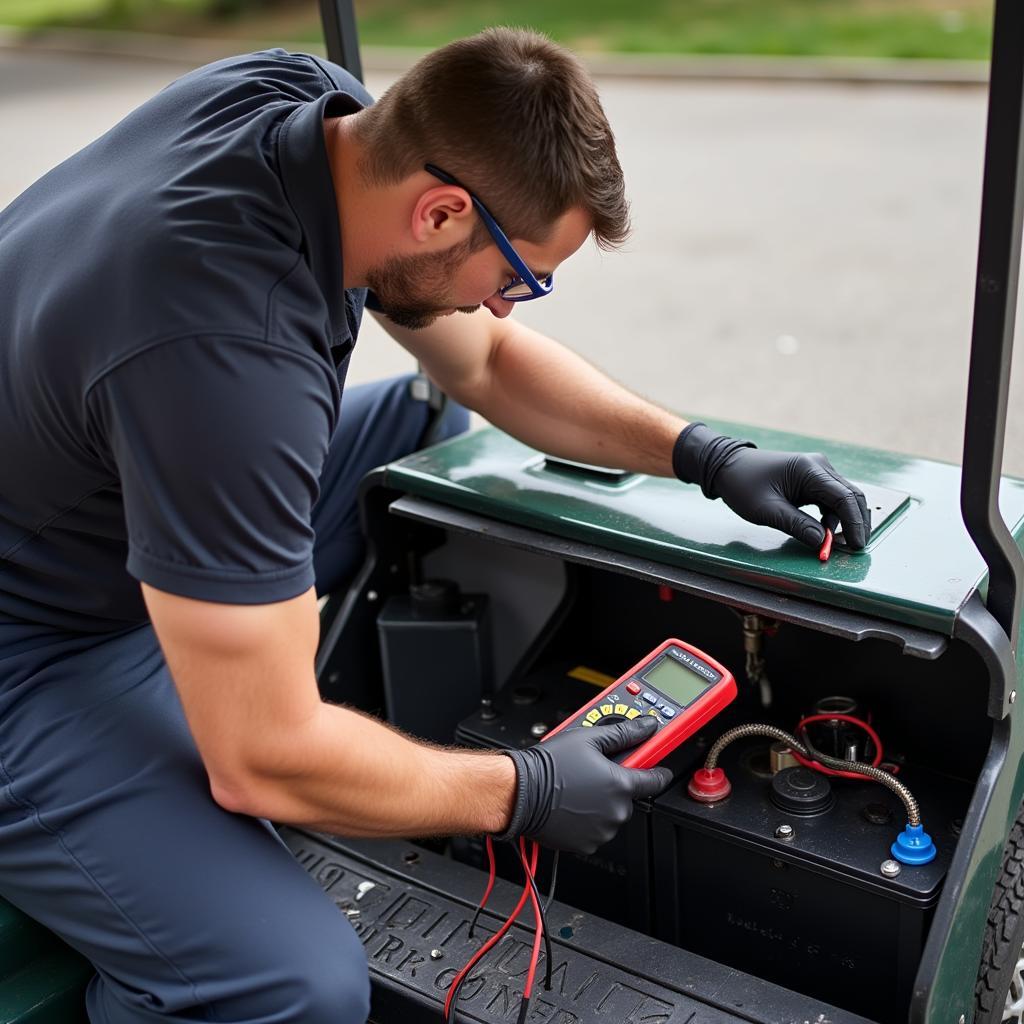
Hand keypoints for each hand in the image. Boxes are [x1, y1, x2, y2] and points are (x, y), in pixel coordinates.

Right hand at [496, 716, 672, 854]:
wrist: (520, 792)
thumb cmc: (550, 766)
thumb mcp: (589, 738)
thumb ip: (624, 733)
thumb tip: (647, 726)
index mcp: (621, 784)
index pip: (655, 780)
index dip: (657, 771)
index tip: (657, 768)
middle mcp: (616, 811)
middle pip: (628, 796)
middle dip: (616, 785)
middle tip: (593, 773)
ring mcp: (602, 830)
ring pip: (611, 814)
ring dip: (601, 803)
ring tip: (578, 789)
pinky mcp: (586, 844)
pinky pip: (596, 830)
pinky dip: (588, 820)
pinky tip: (572, 805)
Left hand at [672, 423, 870, 549]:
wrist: (728, 467)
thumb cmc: (743, 485)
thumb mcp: (766, 510)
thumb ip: (796, 525)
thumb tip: (823, 542)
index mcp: (809, 470)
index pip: (844, 497)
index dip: (855, 523)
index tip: (856, 546)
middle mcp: (819, 467)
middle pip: (851, 496)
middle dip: (857, 523)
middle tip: (855, 549)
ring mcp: (818, 472)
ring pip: (844, 499)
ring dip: (845, 522)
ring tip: (837, 545)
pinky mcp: (813, 480)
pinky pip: (832, 499)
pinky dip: (834, 517)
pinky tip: (829, 534)